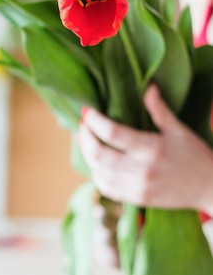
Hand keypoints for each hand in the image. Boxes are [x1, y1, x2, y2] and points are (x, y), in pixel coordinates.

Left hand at [78, 83, 212, 213]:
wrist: (210, 188)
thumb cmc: (194, 155)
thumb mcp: (178, 130)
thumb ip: (159, 109)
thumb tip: (149, 85)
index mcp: (152, 148)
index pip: (113, 133)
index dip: (95, 121)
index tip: (87, 111)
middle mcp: (141, 169)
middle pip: (98, 155)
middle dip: (85, 137)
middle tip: (84, 125)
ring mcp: (137, 187)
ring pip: (98, 171)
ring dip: (88, 154)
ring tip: (88, 140)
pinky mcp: (135, 199)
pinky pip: (105, 187)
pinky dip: (96, 173)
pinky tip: (97, 162)